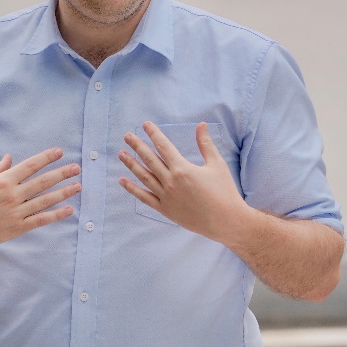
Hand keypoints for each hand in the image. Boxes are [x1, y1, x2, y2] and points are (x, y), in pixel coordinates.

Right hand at [0, 148, 80, 252]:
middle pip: (43, 182)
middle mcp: (12, 195)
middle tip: (77, 168)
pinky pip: (40, 220)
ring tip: (78, 186)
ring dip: (64, 192)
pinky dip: (56, 215)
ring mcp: (15, 213)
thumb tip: (11, 158)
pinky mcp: (17, 228)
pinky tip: (69, 210)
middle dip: (62, 173)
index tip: (60, 152)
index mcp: (2, 181)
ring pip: (45, 200)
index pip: (30, 165)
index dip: (46, 158)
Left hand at [118, 121, 249, 240]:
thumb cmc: (224, 191)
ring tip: (121, 154)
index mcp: (183, 169)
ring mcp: (166, 197)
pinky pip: (145, 198)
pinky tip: (123, 181)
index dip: (154, 134)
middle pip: (150, 159)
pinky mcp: (166, 210)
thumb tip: (200, 125)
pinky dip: (133, 189)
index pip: (164, 146)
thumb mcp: (217, 164)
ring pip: (144, 177)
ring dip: (131, 164)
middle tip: (127, 136)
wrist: (226, 221)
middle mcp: (171, 182)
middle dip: (137, 146)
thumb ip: (205, 144)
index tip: (145, 125)